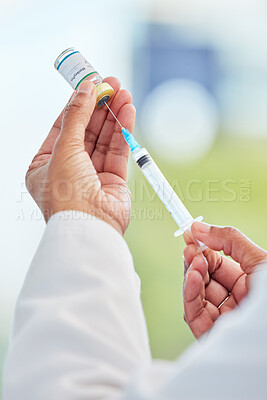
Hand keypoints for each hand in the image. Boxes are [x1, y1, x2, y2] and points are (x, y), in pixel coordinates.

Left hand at [26, 78, 134, 234]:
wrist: (88, 227)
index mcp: (46, 164)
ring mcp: (92, 176)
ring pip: (104, 140)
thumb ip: (76, 117)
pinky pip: (118, 152)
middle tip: (113, 84)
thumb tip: (86, 88)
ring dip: (114, 116)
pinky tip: (128, 112)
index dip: (78, 104)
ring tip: (124, 94)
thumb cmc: (66, 193)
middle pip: (87, 130)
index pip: (63, 126)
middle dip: (100, 107)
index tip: (92, 83)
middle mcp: (69, 169)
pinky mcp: (113, 181)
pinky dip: (123, 132)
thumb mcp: (64, 148)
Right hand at [183, 222, 266, 338]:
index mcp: (247, 285)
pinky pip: (194, 315)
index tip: (189, 234)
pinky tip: (194, 277)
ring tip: (194, 260)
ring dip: (191, 276)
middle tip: (189, 248)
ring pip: (195, 297)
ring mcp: (224, 319)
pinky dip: (190, 294)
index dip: (202, 250)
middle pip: (203, 280)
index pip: (216, 266)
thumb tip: (197, 227)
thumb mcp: (258, 259)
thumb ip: (228, 240)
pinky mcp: (214, 336)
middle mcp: (235, 302)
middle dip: (194, 262)